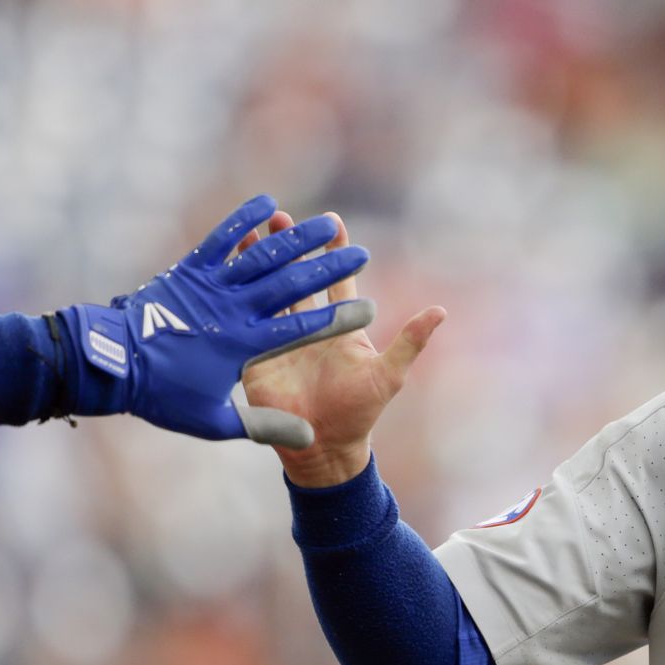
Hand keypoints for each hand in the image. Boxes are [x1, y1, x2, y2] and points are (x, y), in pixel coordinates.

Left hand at [69, 194, 374, 445]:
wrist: (110, 363)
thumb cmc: (163, 396)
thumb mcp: (212, 420)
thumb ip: (262, 426)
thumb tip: (306, 436)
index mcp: (243, 346)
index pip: (301, 329)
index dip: (336, 319)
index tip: (368, 310)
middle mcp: (232, 310)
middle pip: (290, 283)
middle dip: (330, 267)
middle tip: (363, 253)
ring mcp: (210, 286)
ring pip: (262, 255)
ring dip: (298, 237)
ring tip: (329, 222)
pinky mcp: (190, 270)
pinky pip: (220, 239)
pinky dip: (244, 221)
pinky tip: (268, 204)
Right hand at [235, 212, 446, 485]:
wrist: (323, 448)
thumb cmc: (360, 413)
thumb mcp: (388, 376)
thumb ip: (410, 342)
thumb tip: (441, 310)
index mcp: (339, 325)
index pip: (336, 281)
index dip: (334, 252)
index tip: (332, 221)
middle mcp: (306, 326)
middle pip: (297, 277)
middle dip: (291, 246)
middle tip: (283, 216)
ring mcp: (278, 336)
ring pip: (267, 290)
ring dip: (260, 261)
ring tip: (251, 228)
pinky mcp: (254, 353)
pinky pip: (242, 319)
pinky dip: (233, 294)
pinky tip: (222, 268)